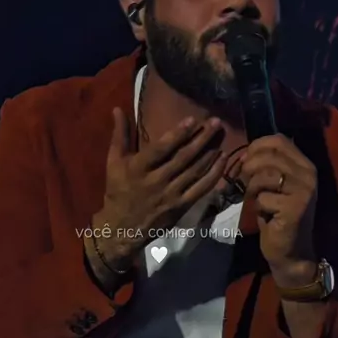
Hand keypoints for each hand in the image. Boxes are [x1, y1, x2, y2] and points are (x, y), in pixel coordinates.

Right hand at [91, 108, 226, 269]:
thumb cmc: (118, 191)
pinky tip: (223, 160)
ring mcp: (171, 194)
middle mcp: (156, 180)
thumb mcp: (114, 162)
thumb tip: (118, 109)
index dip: (177, 134)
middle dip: (201, 138)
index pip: (161, 149)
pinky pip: (201, 188)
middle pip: (183, 157)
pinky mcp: (181, 206)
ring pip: (194, 171)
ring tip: (221, 135)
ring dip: (210, 152)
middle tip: (216, 122)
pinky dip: (214, 174)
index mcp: (138, 168)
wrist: (123, 228)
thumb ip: (120, 135)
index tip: (192, 120)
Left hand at [238, 134, 317, 284]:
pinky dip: (258, 207)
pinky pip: (263, 198)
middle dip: (249, 167)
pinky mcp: (296, 207)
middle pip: (269, 156)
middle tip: (244, 182)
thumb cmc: (278, 217)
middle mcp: (309, 174)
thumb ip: (265, 166)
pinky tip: (267, 216)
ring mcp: (304, 191)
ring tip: (258, 201)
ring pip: (264, 176)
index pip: (278, 140)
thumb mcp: (273, 186)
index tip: (244, 160)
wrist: (291, 252)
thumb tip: (244, 154)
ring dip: (253, 189)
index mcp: (305, 165)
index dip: (256, 146)